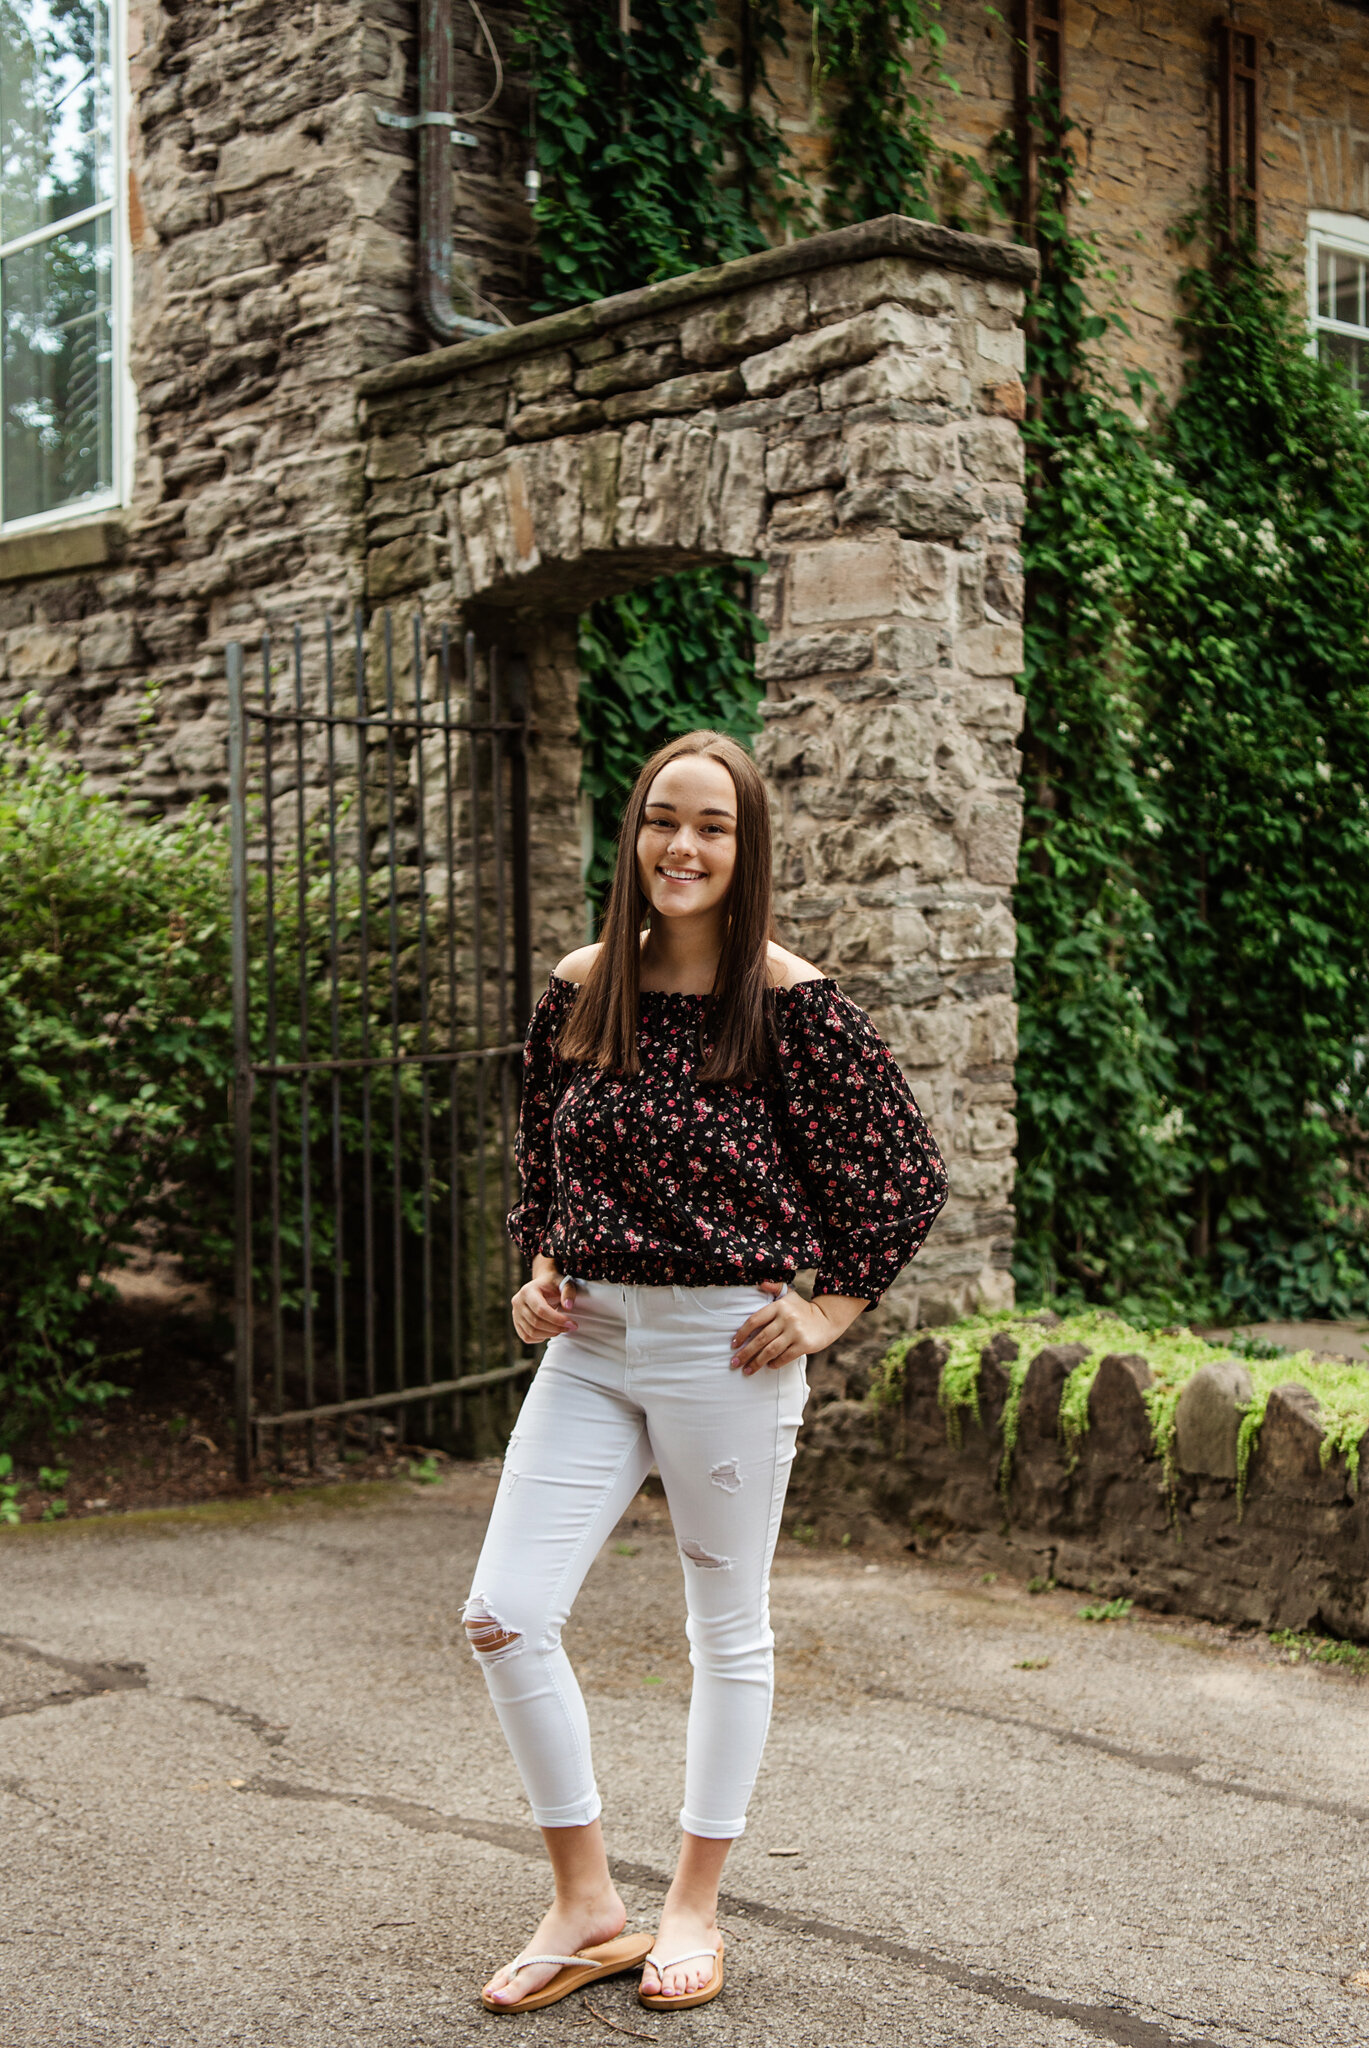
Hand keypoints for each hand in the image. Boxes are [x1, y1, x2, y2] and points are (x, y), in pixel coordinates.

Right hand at [511, 1267, 578, 1344]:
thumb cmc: (553, 1285)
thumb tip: (568, 1307)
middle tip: (570, 1327)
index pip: (541, 1309)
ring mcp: (515, 1314)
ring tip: (561, 1329)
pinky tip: (550, 1332)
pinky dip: (540, 1338)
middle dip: (555, 1328)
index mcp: (528, 1290)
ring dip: (549, 1334)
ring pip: (531, 1332)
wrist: (541, 1286)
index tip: (572, 1324)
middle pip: (536, 1322)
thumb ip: (568, 1293)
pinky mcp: (516, 1323)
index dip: (557, 1319)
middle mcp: (518, 1302)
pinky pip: (527, 1337)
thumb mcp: (564, 1283)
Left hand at [729, 1280, 861, 1374]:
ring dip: (757, 1362)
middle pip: (760, 1338)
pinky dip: (775, 1363)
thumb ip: (775, 1287)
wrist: (827, 1319)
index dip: (742, 1333)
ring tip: (748, 1370)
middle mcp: (786, 1318)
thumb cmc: (802, 1309)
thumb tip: (760, 1283)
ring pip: (771, 1350)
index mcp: (779, 1306)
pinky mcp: (804, 1345)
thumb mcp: (790, 1295)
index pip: (754, 1320)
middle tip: (735, 1363)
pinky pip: (785, 1357)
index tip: (734, 1344)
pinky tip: (768, 1366)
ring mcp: (795, 1332)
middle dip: (745, 1353)